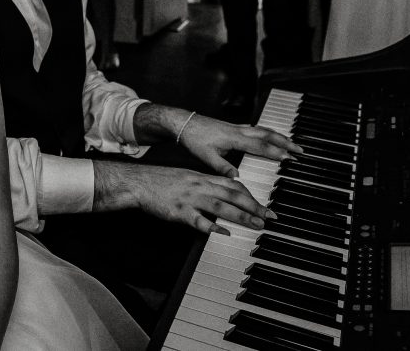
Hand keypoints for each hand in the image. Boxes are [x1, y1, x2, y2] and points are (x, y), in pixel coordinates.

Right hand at [109, 162, 274, 234]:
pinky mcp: (180, 212)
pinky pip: (199, 221)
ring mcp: (191, 199)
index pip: (233, 185)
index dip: (251, 195)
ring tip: (257, 225)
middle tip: (269, 216)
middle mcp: (200, 186)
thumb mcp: (187, 176)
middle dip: (254, 206)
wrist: (139, 182)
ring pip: (222, 207)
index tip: (262, 204)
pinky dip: (213, 227)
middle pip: (233, 195)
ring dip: (242, 216)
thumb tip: (223, 191)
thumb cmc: (161, 181)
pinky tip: (224, 233)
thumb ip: (205, 184)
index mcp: (202, 177)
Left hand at [177, 113, 301, 178]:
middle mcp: (239, 131)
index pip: (260, 146)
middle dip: (285, 143)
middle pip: (268, 135)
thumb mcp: (206, 156)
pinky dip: (269, 132)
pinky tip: (272, 136)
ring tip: (292, 144)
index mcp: (234, 138)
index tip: (289, 158)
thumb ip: (222, 167)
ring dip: (280, 136)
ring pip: (264, 130)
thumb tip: (237, 178)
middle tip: (300, 151)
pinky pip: (257, 129)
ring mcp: (238, 127)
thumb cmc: (194, 139)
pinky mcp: (234, 127)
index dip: (275, 152)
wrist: (184, 123)